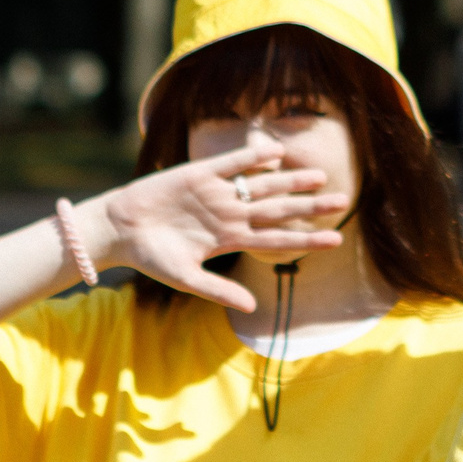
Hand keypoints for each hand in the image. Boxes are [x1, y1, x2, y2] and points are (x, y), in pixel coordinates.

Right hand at [98, 141, 349, 311]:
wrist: (119, 229)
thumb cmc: (151, 257)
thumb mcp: (185, 278)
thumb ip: (218, 290)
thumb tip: (252, 310)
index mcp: (230, 239)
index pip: (277, 240)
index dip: (307, 239)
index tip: (337, 240)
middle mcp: (230, 215)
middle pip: (278, 210)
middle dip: (309, 206)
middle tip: (343, 200)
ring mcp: (217, 193)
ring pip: (262, 185)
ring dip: (290, 180)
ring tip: (320, 175)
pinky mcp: (199, 174)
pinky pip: (232, 163)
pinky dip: (253, 157)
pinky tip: (277, 152)